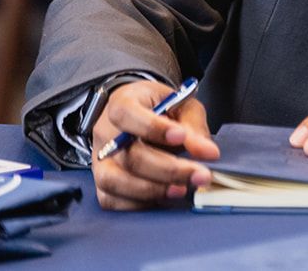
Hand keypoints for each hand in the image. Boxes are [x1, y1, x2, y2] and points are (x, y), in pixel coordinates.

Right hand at [90, 80, 218, 210]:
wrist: (136, 112)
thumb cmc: (160, 108)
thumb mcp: (181, 104)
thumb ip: (193, 126)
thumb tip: (208, 153)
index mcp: (122, 103)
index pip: (128, 114)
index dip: (153, 128)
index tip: (181, 136)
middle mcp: (105, 133)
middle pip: (129, 156)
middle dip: (168, 169)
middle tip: (200, 175)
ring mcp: (99, 160)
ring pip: (115, 181)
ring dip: (152, 190)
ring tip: (182, 190)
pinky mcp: (100, 183)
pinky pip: (111, 201)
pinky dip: (137, 204)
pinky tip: (162, 200)